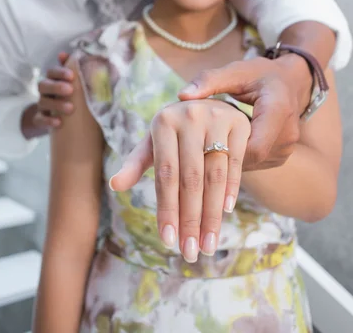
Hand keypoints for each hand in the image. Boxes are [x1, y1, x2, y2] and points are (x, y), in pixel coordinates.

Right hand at [21, 53, 73, 137]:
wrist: (59, 117)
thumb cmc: (70, 95)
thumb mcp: (74, 82)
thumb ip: (73, 68)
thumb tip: (64, 54)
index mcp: (53, 80)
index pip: (52, 72)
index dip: (60, 72)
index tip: (71, 76)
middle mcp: (45, 91)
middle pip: (44, 85)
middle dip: (56, 87)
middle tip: (70, 90)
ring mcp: (42, 105)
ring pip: (43, 102)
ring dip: (56, 104)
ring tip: (71, 108)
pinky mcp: (40, 119)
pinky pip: (40, 119)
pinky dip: (48, 121)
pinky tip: (59, 123)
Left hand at [110, 99, 250, 262]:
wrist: (208, 103)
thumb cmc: (175, 131)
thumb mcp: (154, 142)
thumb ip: (136, 163)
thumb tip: (115, 185)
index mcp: (163, 122)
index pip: (165, 174)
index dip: (167, 208)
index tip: (168, 241)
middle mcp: (189, 117)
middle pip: (191, 179)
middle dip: (190, 219)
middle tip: (191, 252)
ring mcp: (216, 118)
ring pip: (214, 175)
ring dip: (212, 214)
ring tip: (208, 244)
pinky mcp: (239, 122)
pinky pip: (235, 163)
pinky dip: (232, 190)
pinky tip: (226, 213)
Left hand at [178, 54, 309, 170]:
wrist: (289, 81)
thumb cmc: (259, 74)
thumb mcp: (235, 71)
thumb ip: (210, 81)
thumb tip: (182, 95)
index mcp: (278, 110)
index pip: (253, 146)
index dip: (226, 152)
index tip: (198, 147)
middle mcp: (287, 133)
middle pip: (251, 159)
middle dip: (222, 158)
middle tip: (192, 154)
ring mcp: (286, 148)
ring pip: (252, 164)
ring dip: (228, 161)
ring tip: (202, 152)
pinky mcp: (281, 156)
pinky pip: (256, 163)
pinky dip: (237, 159)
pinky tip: (218, 149)